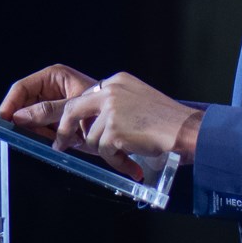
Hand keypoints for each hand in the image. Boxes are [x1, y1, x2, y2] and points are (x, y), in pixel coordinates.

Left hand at [0, 68, 200, 178]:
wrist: (189, 132)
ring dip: (105, 152)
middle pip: (71, 109)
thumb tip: (87, 127)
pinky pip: (102, 151)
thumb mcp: (137, 105)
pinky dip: (115, 161)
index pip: (82, 97)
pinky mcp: (113, 128)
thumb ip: (113, 109)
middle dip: (56, 127)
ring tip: (127, 155)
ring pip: (90, 137)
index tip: (52, 126)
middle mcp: (111, 89)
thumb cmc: (168, 124)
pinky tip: (132, 161)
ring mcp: (112, 108)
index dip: (66, 115)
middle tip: (52, 142)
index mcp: (117, 81)